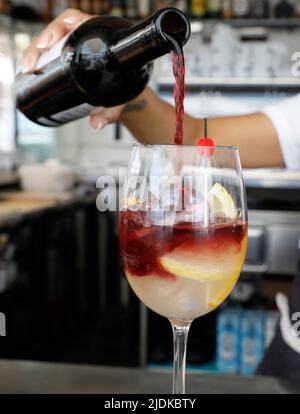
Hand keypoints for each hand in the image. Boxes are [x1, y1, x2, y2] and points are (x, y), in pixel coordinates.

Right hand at [21, 8, 124, 130]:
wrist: (128, 90)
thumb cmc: (127, 87)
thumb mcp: (121, 98)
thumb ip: (112, 111)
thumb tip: (97, 124)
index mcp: (101, 36)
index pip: (76, 20)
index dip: (59, 27)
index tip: (49, 42)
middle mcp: (86, 36)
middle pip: (57, 30)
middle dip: (39, 44)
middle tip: (30, 64)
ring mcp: (75, 45)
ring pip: (50, 41)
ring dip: (34, 52)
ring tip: (27, 69)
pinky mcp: (67, 55)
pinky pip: (49, 52)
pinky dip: (38, 59)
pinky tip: (29, 70)